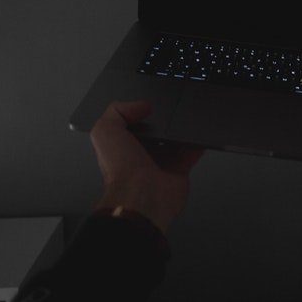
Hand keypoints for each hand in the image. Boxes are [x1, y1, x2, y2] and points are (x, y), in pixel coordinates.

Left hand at [90, 100, 203, 234]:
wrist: (142, 196)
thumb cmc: (121, 170)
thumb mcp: (105, 130)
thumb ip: (117, 111)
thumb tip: (140, 106)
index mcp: (122, 145)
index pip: (131, 124)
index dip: (138, 112)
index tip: (146, 106)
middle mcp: (141, 155)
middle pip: (156, 131)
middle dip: (163, 121)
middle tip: (166, 114)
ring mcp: (161, 162)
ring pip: (175, 140)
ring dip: (180, 130)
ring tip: (182, 121)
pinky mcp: (178, 170)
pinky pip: (191, 152)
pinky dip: (196, 143)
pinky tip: (195, 135)